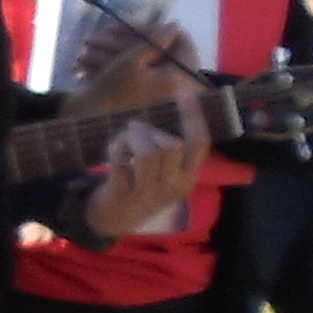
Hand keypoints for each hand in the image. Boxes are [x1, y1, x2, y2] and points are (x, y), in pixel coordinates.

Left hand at [82, 95, 211, 241]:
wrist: (114, 218)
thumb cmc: (141, 185)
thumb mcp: (165, 170)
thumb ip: (171, 145)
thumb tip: (174, 105)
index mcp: (187, 177)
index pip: (200, 144)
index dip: (194, 117)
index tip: (186, 94)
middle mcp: (174, 186)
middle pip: (172, 145)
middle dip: (151, 131)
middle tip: (136, 129)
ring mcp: (149, 193)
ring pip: (148, 153)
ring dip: (132, 138)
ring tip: (124, 140)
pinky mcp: (124, 195)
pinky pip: (121, 161)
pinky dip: (115, 148)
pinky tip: (113, 153)